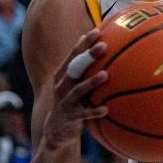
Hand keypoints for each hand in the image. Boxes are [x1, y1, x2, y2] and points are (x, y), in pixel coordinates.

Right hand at [41, 28, 108, 150]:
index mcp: (63, 75)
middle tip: (103, 46)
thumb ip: (84, 66)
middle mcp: (61, 86)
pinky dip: (94, 111)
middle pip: (74, 68)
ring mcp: (64, 102)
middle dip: (87, 56)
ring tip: (105, 74)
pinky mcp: (70, 118)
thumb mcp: (75, 83)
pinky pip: (84, 114)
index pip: (74, 55)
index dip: (84, 43)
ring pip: (78, 90)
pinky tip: (106, 109)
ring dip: (91, 82)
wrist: (56, 131)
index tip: (97, 30)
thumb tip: (100, 43)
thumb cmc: (72, 100)